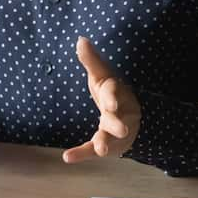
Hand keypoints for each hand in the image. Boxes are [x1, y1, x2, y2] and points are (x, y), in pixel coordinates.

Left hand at [62, 36, 141, 163]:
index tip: (110, 101)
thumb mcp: (101, 76)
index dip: (113, 97)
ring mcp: (111, 132)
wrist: (131, 119)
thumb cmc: (111, 93)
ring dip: (105, 143)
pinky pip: (91, 150)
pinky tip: (67, 157)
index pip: (114, 94)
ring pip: (109, 139)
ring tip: (101, 149)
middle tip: (122, 129)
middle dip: (118, 124)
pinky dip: (80, 155)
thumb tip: (80, 39)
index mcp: (116, 95)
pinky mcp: (104, 145)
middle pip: (117, 120)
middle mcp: (117, 115)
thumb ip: (91, 61)